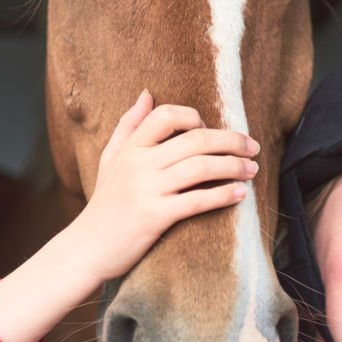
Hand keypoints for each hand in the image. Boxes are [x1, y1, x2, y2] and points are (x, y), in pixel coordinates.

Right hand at [71, 90, 258, 283]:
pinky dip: (223, 195)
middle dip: (231, 141)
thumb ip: (129, 125)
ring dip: (234, 166)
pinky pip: (197, 201)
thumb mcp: (110, 158)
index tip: (212, 131)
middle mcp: (138, 164)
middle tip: (253, 148)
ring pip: (200, 167)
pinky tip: (240, 194)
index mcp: (131, 148)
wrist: (88, 248)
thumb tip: (147, 93)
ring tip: (252, 170)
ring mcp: (147, 190)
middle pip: (195, 140)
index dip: (196, 118)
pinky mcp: (155, 217)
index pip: (168, 116)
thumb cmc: (105, 202)